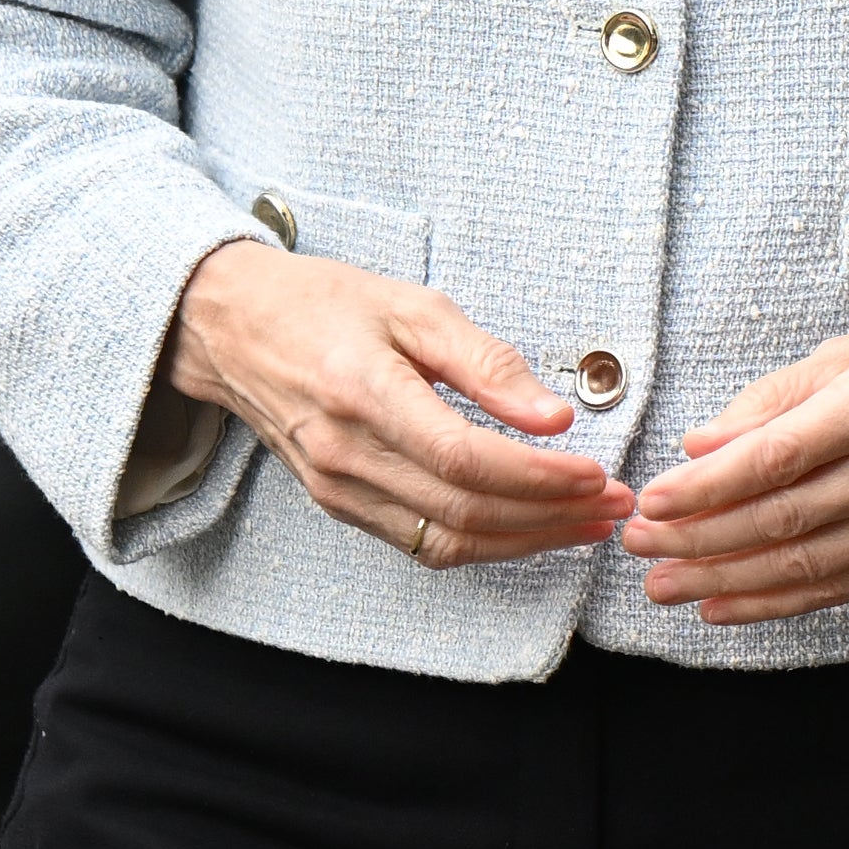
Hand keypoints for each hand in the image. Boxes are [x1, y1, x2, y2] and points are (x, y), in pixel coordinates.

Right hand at [162, 235, 629, 567]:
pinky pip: (419, 543)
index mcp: (365, 394)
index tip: (596, 473)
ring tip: (587, 523)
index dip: (538, 477)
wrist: (235, 330)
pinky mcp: (339, 505)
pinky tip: (530, 526)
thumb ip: (486, 363)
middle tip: (613, 504)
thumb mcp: (414, 307)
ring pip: (445, 542)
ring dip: (526, 541)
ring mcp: (338, 489)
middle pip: (462, 512)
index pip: (464, 460)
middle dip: (550, 516)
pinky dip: (483, 543)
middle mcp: (346, 455)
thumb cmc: (327, 306)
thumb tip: (555, 416)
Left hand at [624, 307, 848, 625]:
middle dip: (699, 539)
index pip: (777, 457)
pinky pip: (842, 588)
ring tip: (667, 584)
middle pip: (784, 518)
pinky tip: (727, 604)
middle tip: (641, 544)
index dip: (707, 487)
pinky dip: (777, 604)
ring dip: (725, 581)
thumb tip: (701, 444)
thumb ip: (774, 399)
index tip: (654, 499)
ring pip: (806, 565)